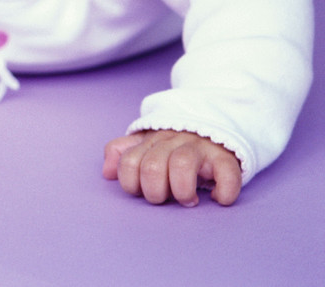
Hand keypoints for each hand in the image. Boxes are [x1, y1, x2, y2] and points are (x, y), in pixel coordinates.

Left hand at [102, 129, 241, 206]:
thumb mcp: (145, 146)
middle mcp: (173, 141)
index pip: (128, 161)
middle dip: (155, 192)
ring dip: (182, 190)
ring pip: (181, 163)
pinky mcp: (225, 157)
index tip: (143, 191)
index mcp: (150, 141)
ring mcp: (199, 147)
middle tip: (167, 198)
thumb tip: (106, 172)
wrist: (215, 131)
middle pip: (152, 166)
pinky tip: (217, 198)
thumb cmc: (174, 147)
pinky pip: (226, 173)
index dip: (131, 183)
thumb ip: (121, 154)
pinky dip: (223, 191)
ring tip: (188, 200)